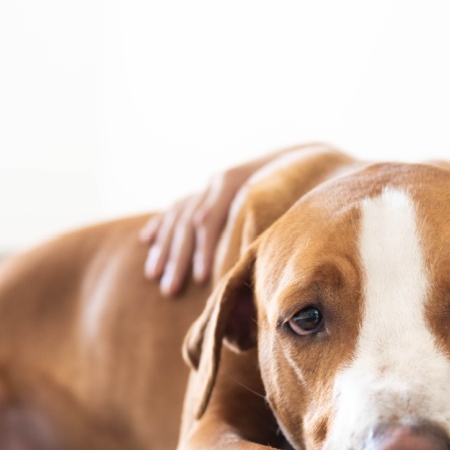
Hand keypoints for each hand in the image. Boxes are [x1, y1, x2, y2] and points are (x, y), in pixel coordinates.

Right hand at [141, 145, 317, 295]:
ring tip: (153, 276)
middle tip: (171, 290)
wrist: (303, 158)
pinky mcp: (205, 191)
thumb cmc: (298, 190)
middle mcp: (217, 182)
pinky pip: (176, 208)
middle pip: (188, 223)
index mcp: (235, 183)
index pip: (208, 220)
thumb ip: (271, 228)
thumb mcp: (288, 205)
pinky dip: (161, 224)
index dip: (203, 251)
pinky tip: (146, 240)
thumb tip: (266, 265)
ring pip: (177, 218)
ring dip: (164, 248)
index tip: (202, 279)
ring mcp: (208, 186)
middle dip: (178, 258)